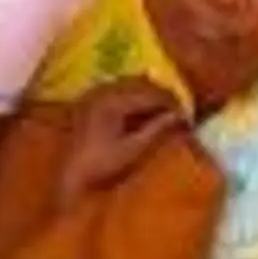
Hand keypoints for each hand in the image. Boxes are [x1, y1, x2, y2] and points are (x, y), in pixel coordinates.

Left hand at [58, 77, 186, 204]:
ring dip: (147, 95)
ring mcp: (93, 95)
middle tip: (179, 111)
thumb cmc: (102, 164)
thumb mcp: (134, 148)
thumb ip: (156, 129)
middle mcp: (101, 92)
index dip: (171, 103)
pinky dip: (132, 97)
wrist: (71, 173)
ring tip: (165, 111)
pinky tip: (142, 110)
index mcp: (112, 102)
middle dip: (161, 96)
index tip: (187, 114)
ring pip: (128, 85)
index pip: (149, 94)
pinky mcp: (89, 102)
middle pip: (139, 85)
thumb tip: (179, 116)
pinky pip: (116, 91)